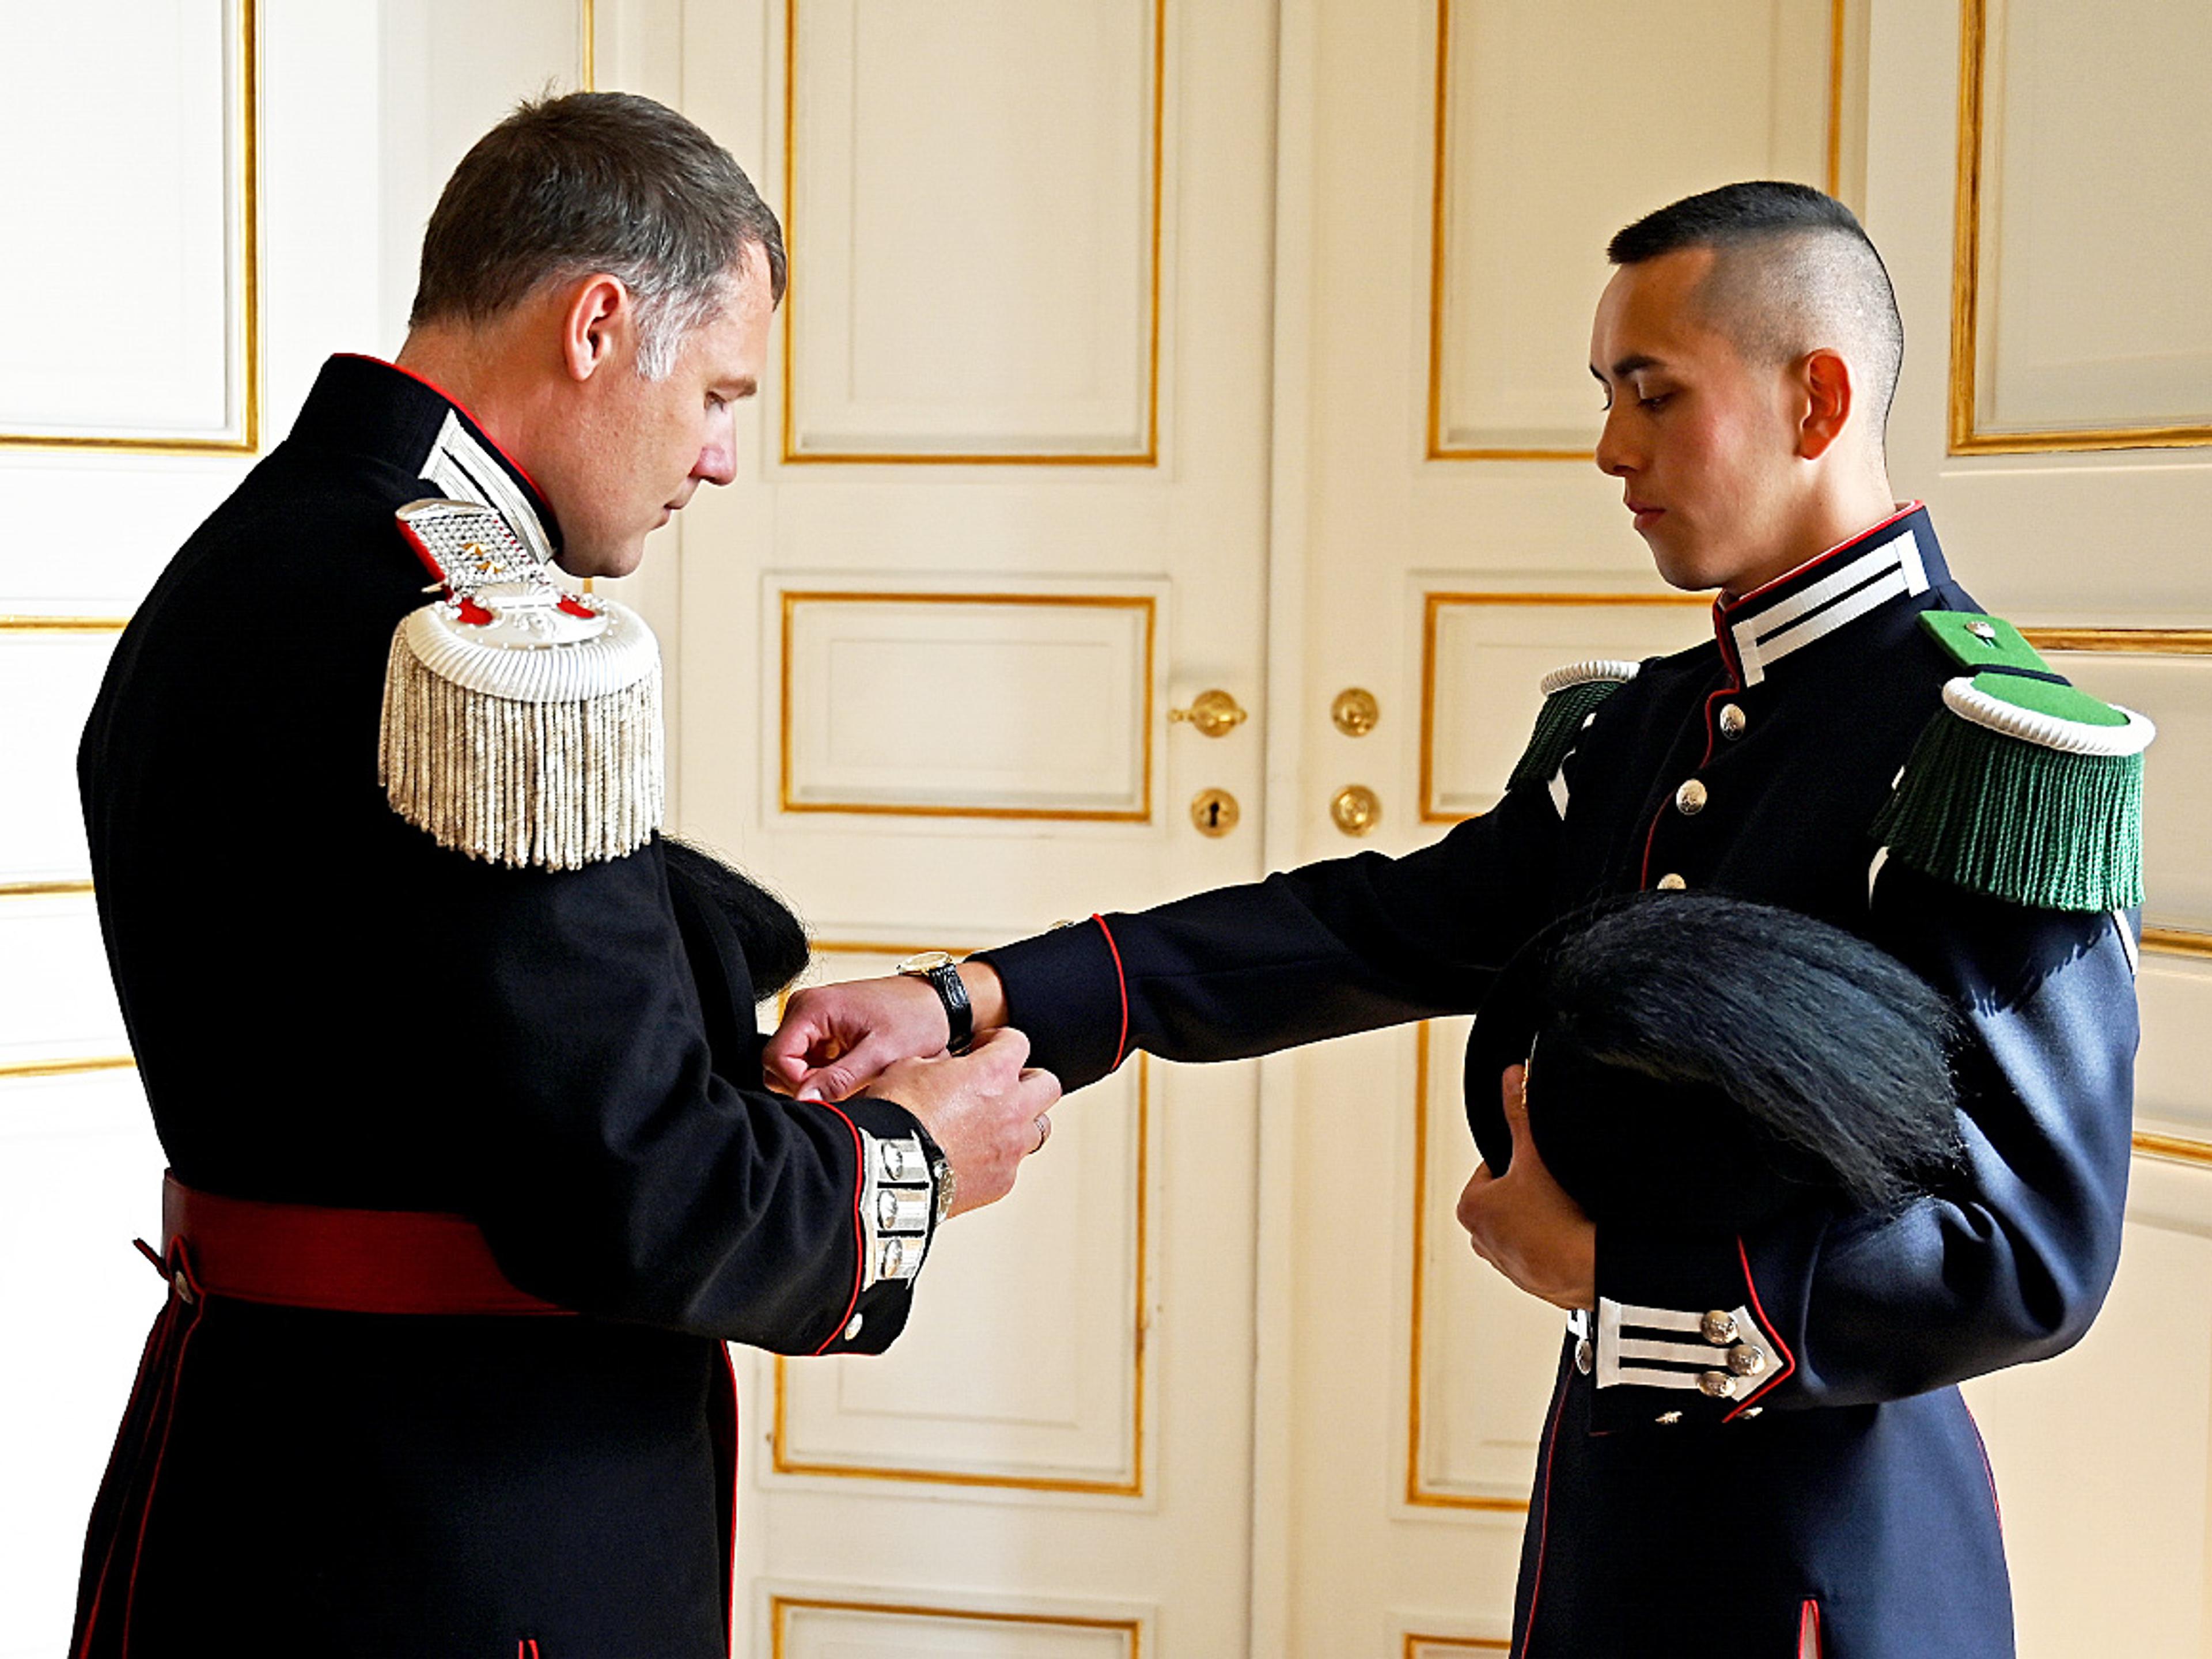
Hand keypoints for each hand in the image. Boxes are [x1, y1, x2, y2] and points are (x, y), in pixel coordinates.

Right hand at [767, 962, 1009, 1101]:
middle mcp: (805, 1009)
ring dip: (820, 1081)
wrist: (939, 1003)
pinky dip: (828, 1074)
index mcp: (812, 1007)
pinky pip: (810, 1063)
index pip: (775, 1058)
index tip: (831, 1092)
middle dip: (808, 1084)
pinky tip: (855, 1070)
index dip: (798, 1084)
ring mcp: (812, 1020)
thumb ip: (839, 1079)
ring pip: (794, 1067)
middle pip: (778, 1064)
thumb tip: (805, 1099)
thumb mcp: (881, 1055)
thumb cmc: (916, 1018)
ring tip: (856, 1076)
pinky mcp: (823, 1031)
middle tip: (847, 1086)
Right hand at [870, 1026, 1060, 1216]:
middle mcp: (1013, 1109)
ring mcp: (1011, 1148)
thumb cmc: (895, 1115)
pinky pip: (1011, 1166)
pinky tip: (971, 1159)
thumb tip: (945, 1066)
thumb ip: (940, 1062)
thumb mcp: (909, 1067)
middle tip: (1004, 1086)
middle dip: (1028, 1082)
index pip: (1018, 1042)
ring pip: (1038, 1130)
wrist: (887, 1168)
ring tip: (991, 1126)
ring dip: (1019, 1123)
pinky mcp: (1002, 1182)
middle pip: (1047, 1086)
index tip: (984, 1049)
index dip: (999, 1041)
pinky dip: (997, 1160)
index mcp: (993, 1072)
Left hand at [1457, 1064, 1596, 1309]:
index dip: (1521, 1160)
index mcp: (1469, 1207)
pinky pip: (1545, 1252)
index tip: (1541, 1166)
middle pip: (1510, 1197)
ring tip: (1568, 1213)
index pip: (1494, 1167)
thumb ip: (1520, 1110)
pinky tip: (1575, 1235)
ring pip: (1528, 1225)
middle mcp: (1480, 1240)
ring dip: (1545, 1218)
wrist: (1591, 1269)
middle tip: (1557, 1190)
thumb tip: (1512, 1075)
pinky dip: (1557, 1243)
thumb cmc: (1558, 1216)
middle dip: (1531, 1191)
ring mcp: (1506, 1265)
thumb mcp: (1536, 1153)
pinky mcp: (1533, 1283)